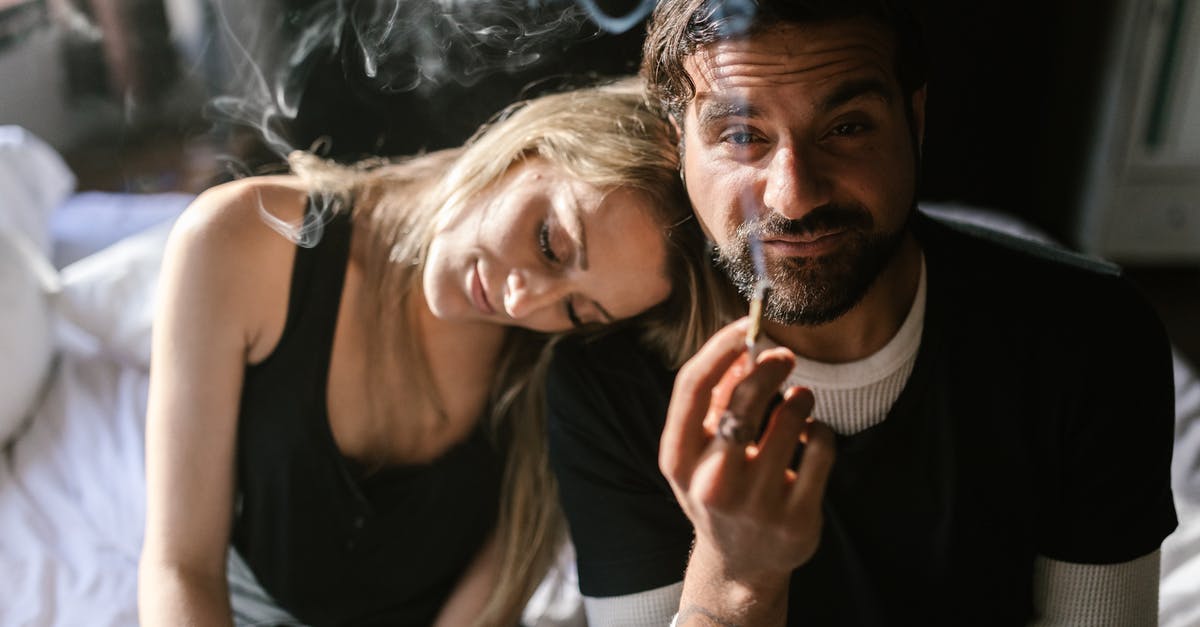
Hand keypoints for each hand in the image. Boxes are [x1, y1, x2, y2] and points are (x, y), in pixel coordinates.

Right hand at [660, 318, 835, 586]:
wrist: (740, 564)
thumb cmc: (719, 487)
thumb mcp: (700, 450)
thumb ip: (716, 400)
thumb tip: (746, 347)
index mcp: (678, 460)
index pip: (693, 388)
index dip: (720, 348)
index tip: (745, 326)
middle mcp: (712, 483)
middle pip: (744, 399)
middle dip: (770, 367)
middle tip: (785, 357)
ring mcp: (756, 504)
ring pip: (791, 419)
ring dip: (801, 399)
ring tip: (800, 401)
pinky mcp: (797, 519)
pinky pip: (822, 448)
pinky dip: (821, 430)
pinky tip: (811, 435)